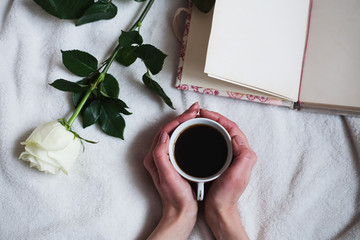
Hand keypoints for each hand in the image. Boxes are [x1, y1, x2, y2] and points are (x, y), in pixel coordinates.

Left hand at [144, 102, 199, 239]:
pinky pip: (179, 141)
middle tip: (196, 109)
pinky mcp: (173, 161)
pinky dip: (187, 132)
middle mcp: (158, 155)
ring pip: (174, 134)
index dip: (179, 119)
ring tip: (196, 115)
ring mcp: (166, 158)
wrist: (180, 213)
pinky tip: (195, 130)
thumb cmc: (175, 198)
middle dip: (183, 117)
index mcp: (154, 157)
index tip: (192, 113)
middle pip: (170, 129)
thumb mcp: (167, 177)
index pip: (165, 130)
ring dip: (185, 123)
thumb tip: (163, 134)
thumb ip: (161, 155)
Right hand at [200, 109, 256, 239]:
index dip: (218, 117)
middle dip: (213, 118)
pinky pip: (215, 142)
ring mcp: (228, 156)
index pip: (232, 128)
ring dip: (210, 125)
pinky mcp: (220, 161)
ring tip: (198, 120)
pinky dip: (207, 135)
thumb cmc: (227, 196)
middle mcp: (238, 152)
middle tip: (199, 113)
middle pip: (226, 128)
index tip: (204, 113)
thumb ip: (243, 155)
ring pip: (220, 134)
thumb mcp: (238, 176)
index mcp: (244, 153)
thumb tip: (236, 136)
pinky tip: (198, 135)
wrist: (219, 210)